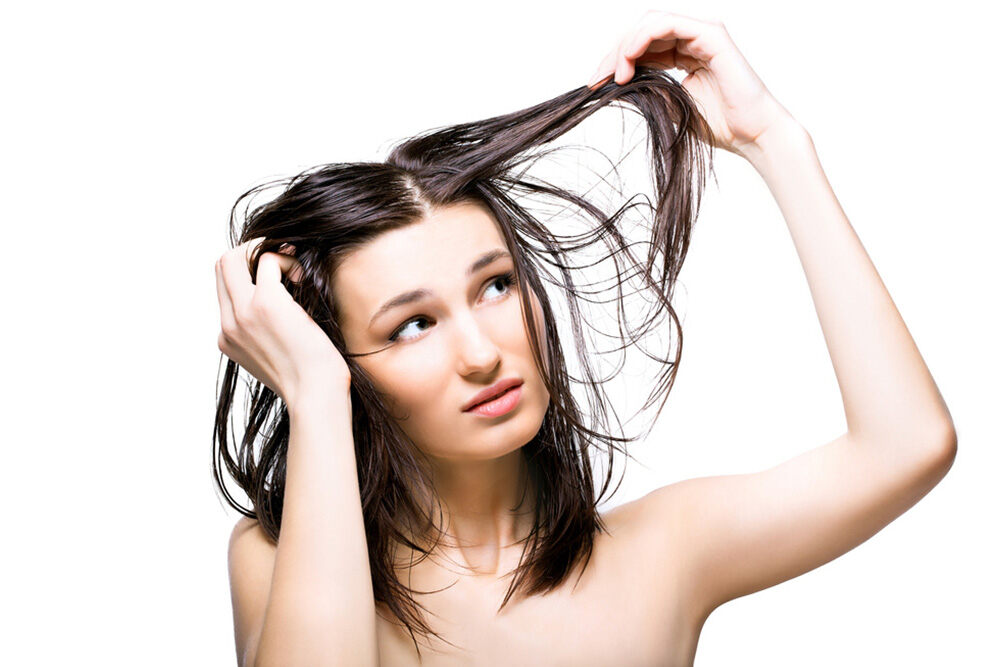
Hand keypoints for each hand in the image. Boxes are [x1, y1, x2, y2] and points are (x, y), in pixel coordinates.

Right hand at [215, 238, 349, 407]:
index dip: (248, 272)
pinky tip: (304, 279)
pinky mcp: (265, 303)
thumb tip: (284, 305)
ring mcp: (243, 313)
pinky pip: (268, 260)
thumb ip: (267, 333)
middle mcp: (229, 324)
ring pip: (235, 257)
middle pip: (221, 265)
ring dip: (266, 251)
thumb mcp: (277, 356)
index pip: (223, 288)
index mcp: (228, 338)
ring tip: (293, 270)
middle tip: (282, 260)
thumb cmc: (309, 378)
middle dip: (251, 253)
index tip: (278, 276)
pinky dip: (288, 261)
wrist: (316, 394)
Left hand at [586, 10, 798, 159]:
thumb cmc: (721, 125)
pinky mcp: (712, 35)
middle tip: (597, 78)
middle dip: (615, 52)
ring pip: (651, 23)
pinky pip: (668, 24)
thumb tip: (616, 84)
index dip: (615, 60)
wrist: (752, 135)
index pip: (642, 45)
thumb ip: (649, 89)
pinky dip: (642, 39)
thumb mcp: (672, 105)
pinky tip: (629, 61)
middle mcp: (693, 38)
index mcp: (685, 52)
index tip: (595, 83)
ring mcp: (703, 33)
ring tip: (616, 74)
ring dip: (625, 46)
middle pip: (642, 31)